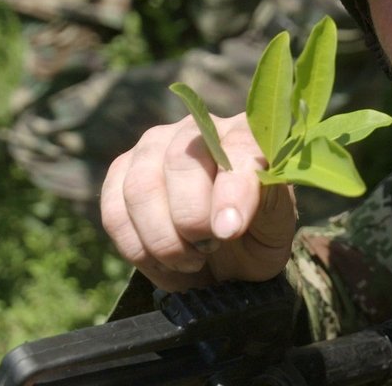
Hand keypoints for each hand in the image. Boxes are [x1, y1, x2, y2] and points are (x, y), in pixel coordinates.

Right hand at [100, 113, 297, 291]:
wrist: (228, 249)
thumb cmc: (257, 229)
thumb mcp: (277, 222)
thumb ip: (264, 207)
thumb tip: (225, 224)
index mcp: (246, 133)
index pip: (239, 147)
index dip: (231, 190)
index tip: (228, 231)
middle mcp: (196, 129)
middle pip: (179, 161)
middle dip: (190, 219)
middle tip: (208, 250)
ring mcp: (153, 146)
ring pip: (140, 188)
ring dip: (163, 239)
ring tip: (190, 261)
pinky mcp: (121, 174)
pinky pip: (114, 211)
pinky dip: (137, 248)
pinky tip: (164, 263)